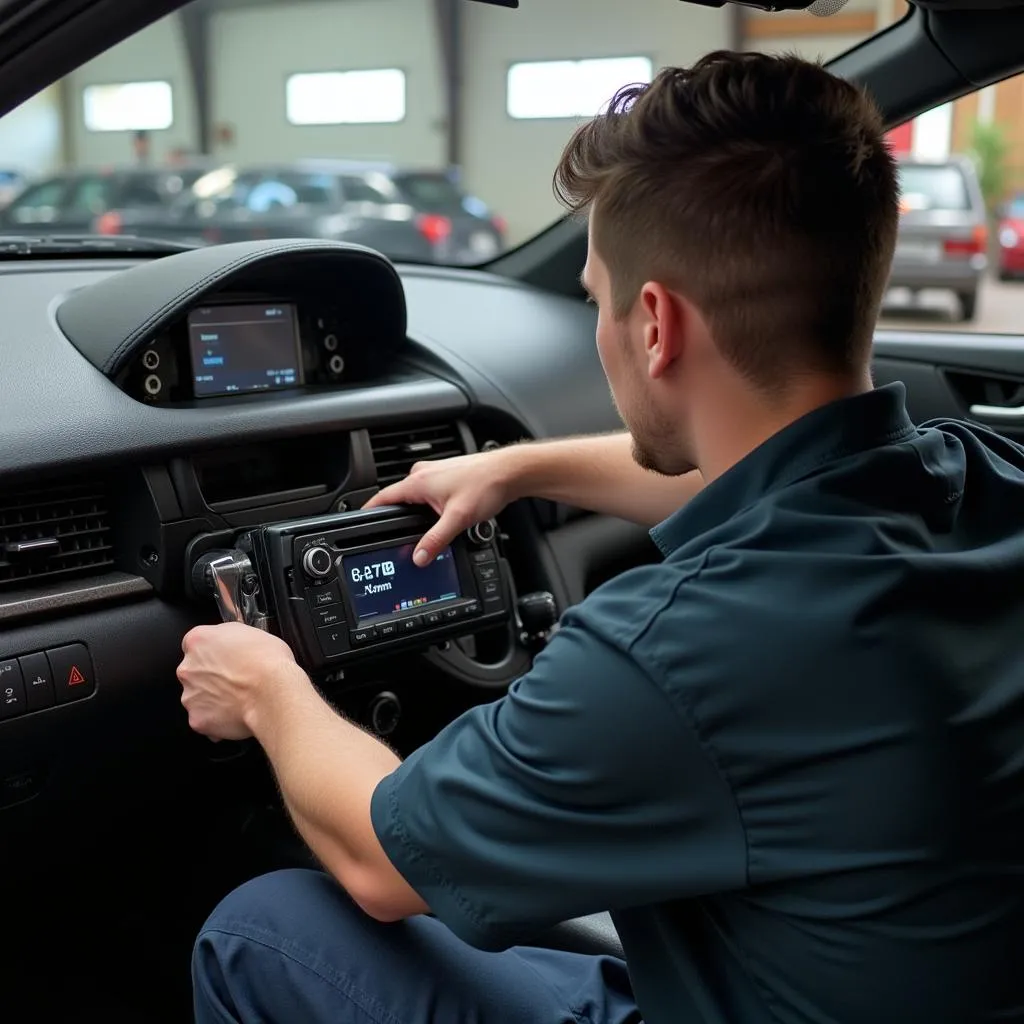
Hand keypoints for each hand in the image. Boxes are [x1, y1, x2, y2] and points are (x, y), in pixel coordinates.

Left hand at [177, 622, 299, 740]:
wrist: (273, 692)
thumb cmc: (268, 662)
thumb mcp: (252, 632)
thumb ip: (230, 638)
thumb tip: (232, 644)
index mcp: (198, 641)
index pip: (196, 645)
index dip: (213, 652)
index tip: (225, 658)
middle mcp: (188, 668)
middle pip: (193, 672)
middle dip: (210, 676)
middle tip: (236, 679)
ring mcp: (191, 695)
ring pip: (198, 697)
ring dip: (213, 698)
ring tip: (240, 698)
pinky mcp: (198, 719)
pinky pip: (205, 719)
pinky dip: (218, 718)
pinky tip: (237, 713)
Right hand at [364, 449, 519, 564]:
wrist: (509, 472)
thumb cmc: (486, 485)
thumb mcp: (457, 519)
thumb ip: (435, 540)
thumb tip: (418, 557)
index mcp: (418, 481)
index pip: (383, 498)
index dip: (370, 512)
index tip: (360, 523)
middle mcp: (423, 474)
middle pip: (400, 500)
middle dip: (399, 518)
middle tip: (399, 537)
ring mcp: (435, 473)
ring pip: (416, 498)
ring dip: (419, 513)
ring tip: (429, 527)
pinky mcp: (447, 476)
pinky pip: (429, 494)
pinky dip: (431, 507)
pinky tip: (445, 516)